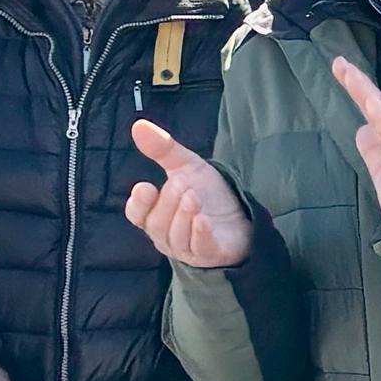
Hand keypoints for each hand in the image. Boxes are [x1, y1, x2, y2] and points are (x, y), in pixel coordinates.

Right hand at [121, 121, 253, 268]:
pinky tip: (203, 219)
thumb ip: (163, 149)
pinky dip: (199, 234)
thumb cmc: (208, 193)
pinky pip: (198, 248)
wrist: (243, 213)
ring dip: (183, 215)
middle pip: (156, 223)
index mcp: (155, 214)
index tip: (145, 187)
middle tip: (182, 183)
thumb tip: (139, 125)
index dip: (139, 203)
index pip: (137, 214)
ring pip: (175, 237)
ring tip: (193, 196)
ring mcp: (186, 248)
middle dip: (168, 203)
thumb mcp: (186, 166)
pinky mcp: (208, 255)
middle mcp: (166, 234)